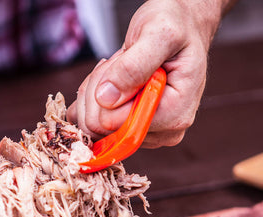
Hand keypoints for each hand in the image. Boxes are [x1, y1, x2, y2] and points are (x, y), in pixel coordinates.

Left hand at [68, 0, 227, 147]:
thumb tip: (107, 99)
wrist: (181, 26)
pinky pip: (94, 125)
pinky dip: (93, 101)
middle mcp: (162, 132)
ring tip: (118, 69)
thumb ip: (133, 67)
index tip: (120, 64)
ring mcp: (146, 134)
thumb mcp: (159, 34)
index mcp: (173, 115)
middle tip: (118, 64)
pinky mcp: (131, 131)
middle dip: (98, 92)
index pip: (116, 122)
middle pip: (101, 127)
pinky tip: (110, 82)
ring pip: (94, 126)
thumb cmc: (176, 26)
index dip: (106, 93)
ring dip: (95, 93)